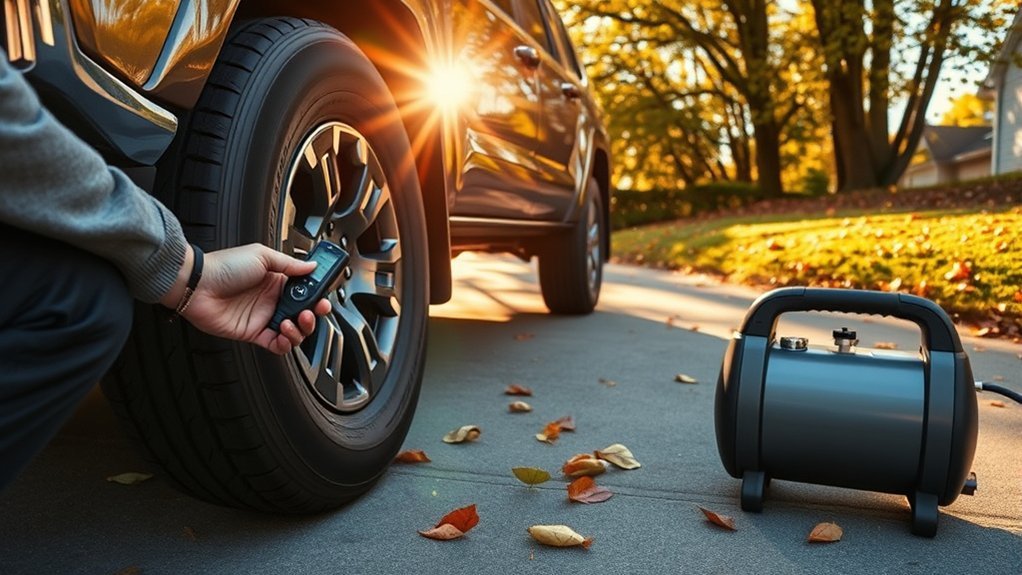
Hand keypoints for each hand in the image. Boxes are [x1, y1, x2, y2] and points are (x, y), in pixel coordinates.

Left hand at [162, 244, 331, 354]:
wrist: (197, 285)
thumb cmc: (223, 266)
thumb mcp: (261, 255)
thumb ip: (289, 264)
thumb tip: (312, 266)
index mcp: (276, 280)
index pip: (305, 291)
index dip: (317, 295)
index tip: (323, 296)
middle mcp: (272, 300)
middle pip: (304, 313)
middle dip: (314, 315)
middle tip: (313, 311)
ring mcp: (264, 317)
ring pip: (294, 331)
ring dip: (301, 329)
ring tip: (294, 321)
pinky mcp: (254, 333)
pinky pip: (277, 345)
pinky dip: (285, 344)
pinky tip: (284, 334)